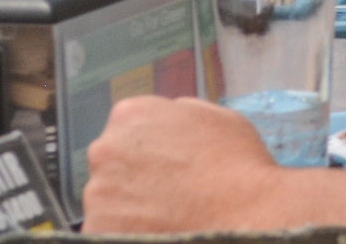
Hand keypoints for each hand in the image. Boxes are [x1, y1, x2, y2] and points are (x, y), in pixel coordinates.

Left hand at [83, 96, 277, 233]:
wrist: (247, 214)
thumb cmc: (238, 166)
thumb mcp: (215, 117)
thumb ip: (179, 113)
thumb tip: (167, 120)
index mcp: (130, 115)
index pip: (125, 132)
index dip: (147, 154)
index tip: (165, 170)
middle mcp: (105, 148)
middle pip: (110, 166)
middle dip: (132, 180)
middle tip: (166, 196)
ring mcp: (98, 193)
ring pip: (106, 202)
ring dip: (127, 210)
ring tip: (165, 218)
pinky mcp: (99, 229)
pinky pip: (107, 231)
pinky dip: (126, 233)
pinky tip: (156, 232)